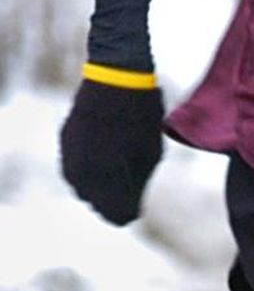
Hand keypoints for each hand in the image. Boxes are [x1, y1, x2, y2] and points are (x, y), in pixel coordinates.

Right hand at [59, 78, 164, 225]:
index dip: (127, 213)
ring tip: (114, 172)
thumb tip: (132, 210)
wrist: (117, 77)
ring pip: (80, 187)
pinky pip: (73, 167)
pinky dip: (86, 169)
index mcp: (110, 176)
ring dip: (96, 186)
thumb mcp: (151, 153)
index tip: (134, 209)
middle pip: (95, 202)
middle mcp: (85, 170)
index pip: (115, 214)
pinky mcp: (65, 141)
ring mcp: (71, 154)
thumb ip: (138, 184)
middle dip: (110, 201)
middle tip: (126, 191)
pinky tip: (101, 158)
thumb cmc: (142, 116)